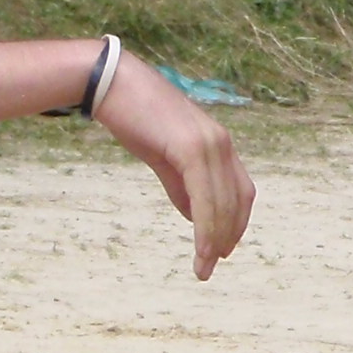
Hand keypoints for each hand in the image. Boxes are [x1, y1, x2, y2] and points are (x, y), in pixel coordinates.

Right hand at [92, 53, 255, 278]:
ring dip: (215, 239)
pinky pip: (206, 197)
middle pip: (237, 201)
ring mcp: (209, 144)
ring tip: (203, 267)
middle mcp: (222, 143)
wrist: (112, 85)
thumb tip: (196, 216)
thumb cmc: (135, 117)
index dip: (235, 222)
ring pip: (223, 203)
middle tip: (210, 266)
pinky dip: (206, 227)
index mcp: (218, 144)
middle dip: (227, 236)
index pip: (240, 190)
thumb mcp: (164, 156)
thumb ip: (182, 185)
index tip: (223, 249)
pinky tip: (201, 248)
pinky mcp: (191, 148)